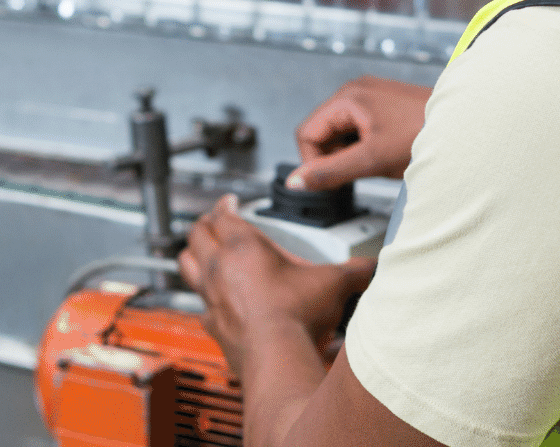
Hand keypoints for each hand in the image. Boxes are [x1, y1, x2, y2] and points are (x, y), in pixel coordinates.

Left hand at [178, 195, 375, 375]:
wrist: (278, 358)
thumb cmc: (296, 316)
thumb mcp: (333, 284)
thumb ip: (355, 270)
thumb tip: (373, 266)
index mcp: (243, 247)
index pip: (222, 214)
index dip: (225, 205)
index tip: (230, 201)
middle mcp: (219, 268)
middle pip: (196, 234)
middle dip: (204, 225)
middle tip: (214, 222)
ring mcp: (212, 298)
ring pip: (186, 266)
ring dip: (193, 256)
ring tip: (204, 253)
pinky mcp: (213, 325)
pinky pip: (200, 306)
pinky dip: (205, 300)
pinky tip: (217, 302)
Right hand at [290, 76, 430, 190]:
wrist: (468, 126)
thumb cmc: (426, 136)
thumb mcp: (372, 160)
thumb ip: (330, 172)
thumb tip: (295, 182)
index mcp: (347, 98)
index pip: (307, 134)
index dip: (313, 163)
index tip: (332, 183)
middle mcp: (355, 91)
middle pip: (322, 132)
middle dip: (333, 158)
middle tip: (358, 174)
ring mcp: (371, 95)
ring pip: (341, 132)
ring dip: (350, 153)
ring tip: (377, 163)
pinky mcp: (384, 104)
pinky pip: (359, 128)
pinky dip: (364, 146)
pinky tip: (384, 155)